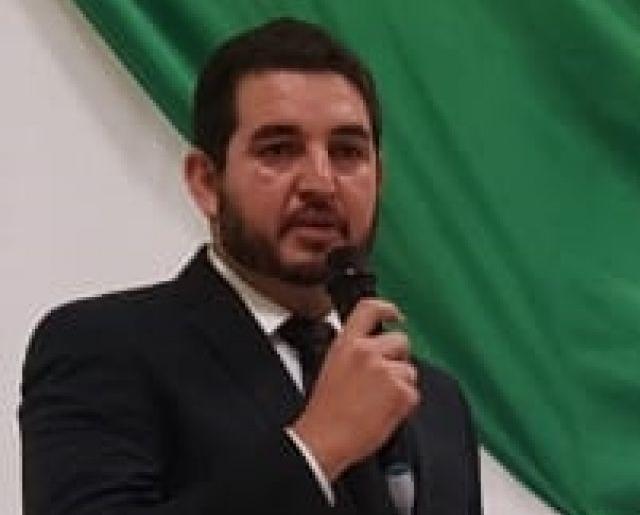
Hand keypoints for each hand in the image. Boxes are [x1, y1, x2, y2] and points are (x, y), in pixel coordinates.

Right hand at [291, 298, 419, 480]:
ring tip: (378, 400)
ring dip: (400, 384)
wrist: (325, 438)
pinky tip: (384, 411)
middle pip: (401, 340)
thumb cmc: (325, 410)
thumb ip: (354, 350)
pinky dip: (404, 404)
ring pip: (409, 370)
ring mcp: (386, 371)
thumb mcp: (332, 365)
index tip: (395, 315)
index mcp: (347, 343)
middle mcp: (367, 352)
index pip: (370, 308)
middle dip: (398, 357)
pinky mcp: (401, 392)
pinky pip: (413, 393)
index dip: (387, 308)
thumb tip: (374, 348)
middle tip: (384, 378)